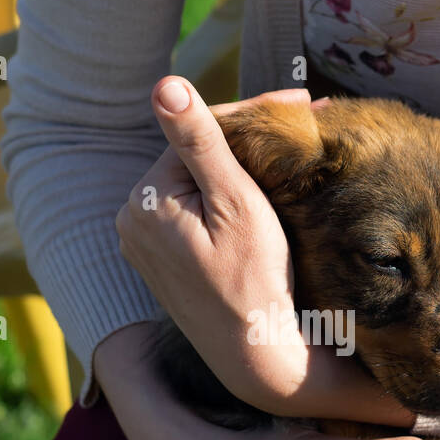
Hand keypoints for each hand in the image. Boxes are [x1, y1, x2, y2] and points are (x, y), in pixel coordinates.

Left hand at [114, 76, 415, 424]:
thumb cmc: (253, 282)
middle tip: (308, 117)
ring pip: (197, 183)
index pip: (200, 133)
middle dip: (250, 138)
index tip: (304, 100)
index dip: (254, 114)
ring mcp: (143, 243)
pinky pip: (194, 213)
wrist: (253, 356)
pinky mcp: (161, 262)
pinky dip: (226, 198)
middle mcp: (131, 219)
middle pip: (197, 157)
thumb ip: (200, 142)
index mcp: (145, 199)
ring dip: (240, 165)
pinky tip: (264, 188)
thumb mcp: (234, 204)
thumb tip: (163, 84)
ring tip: (292, 148)